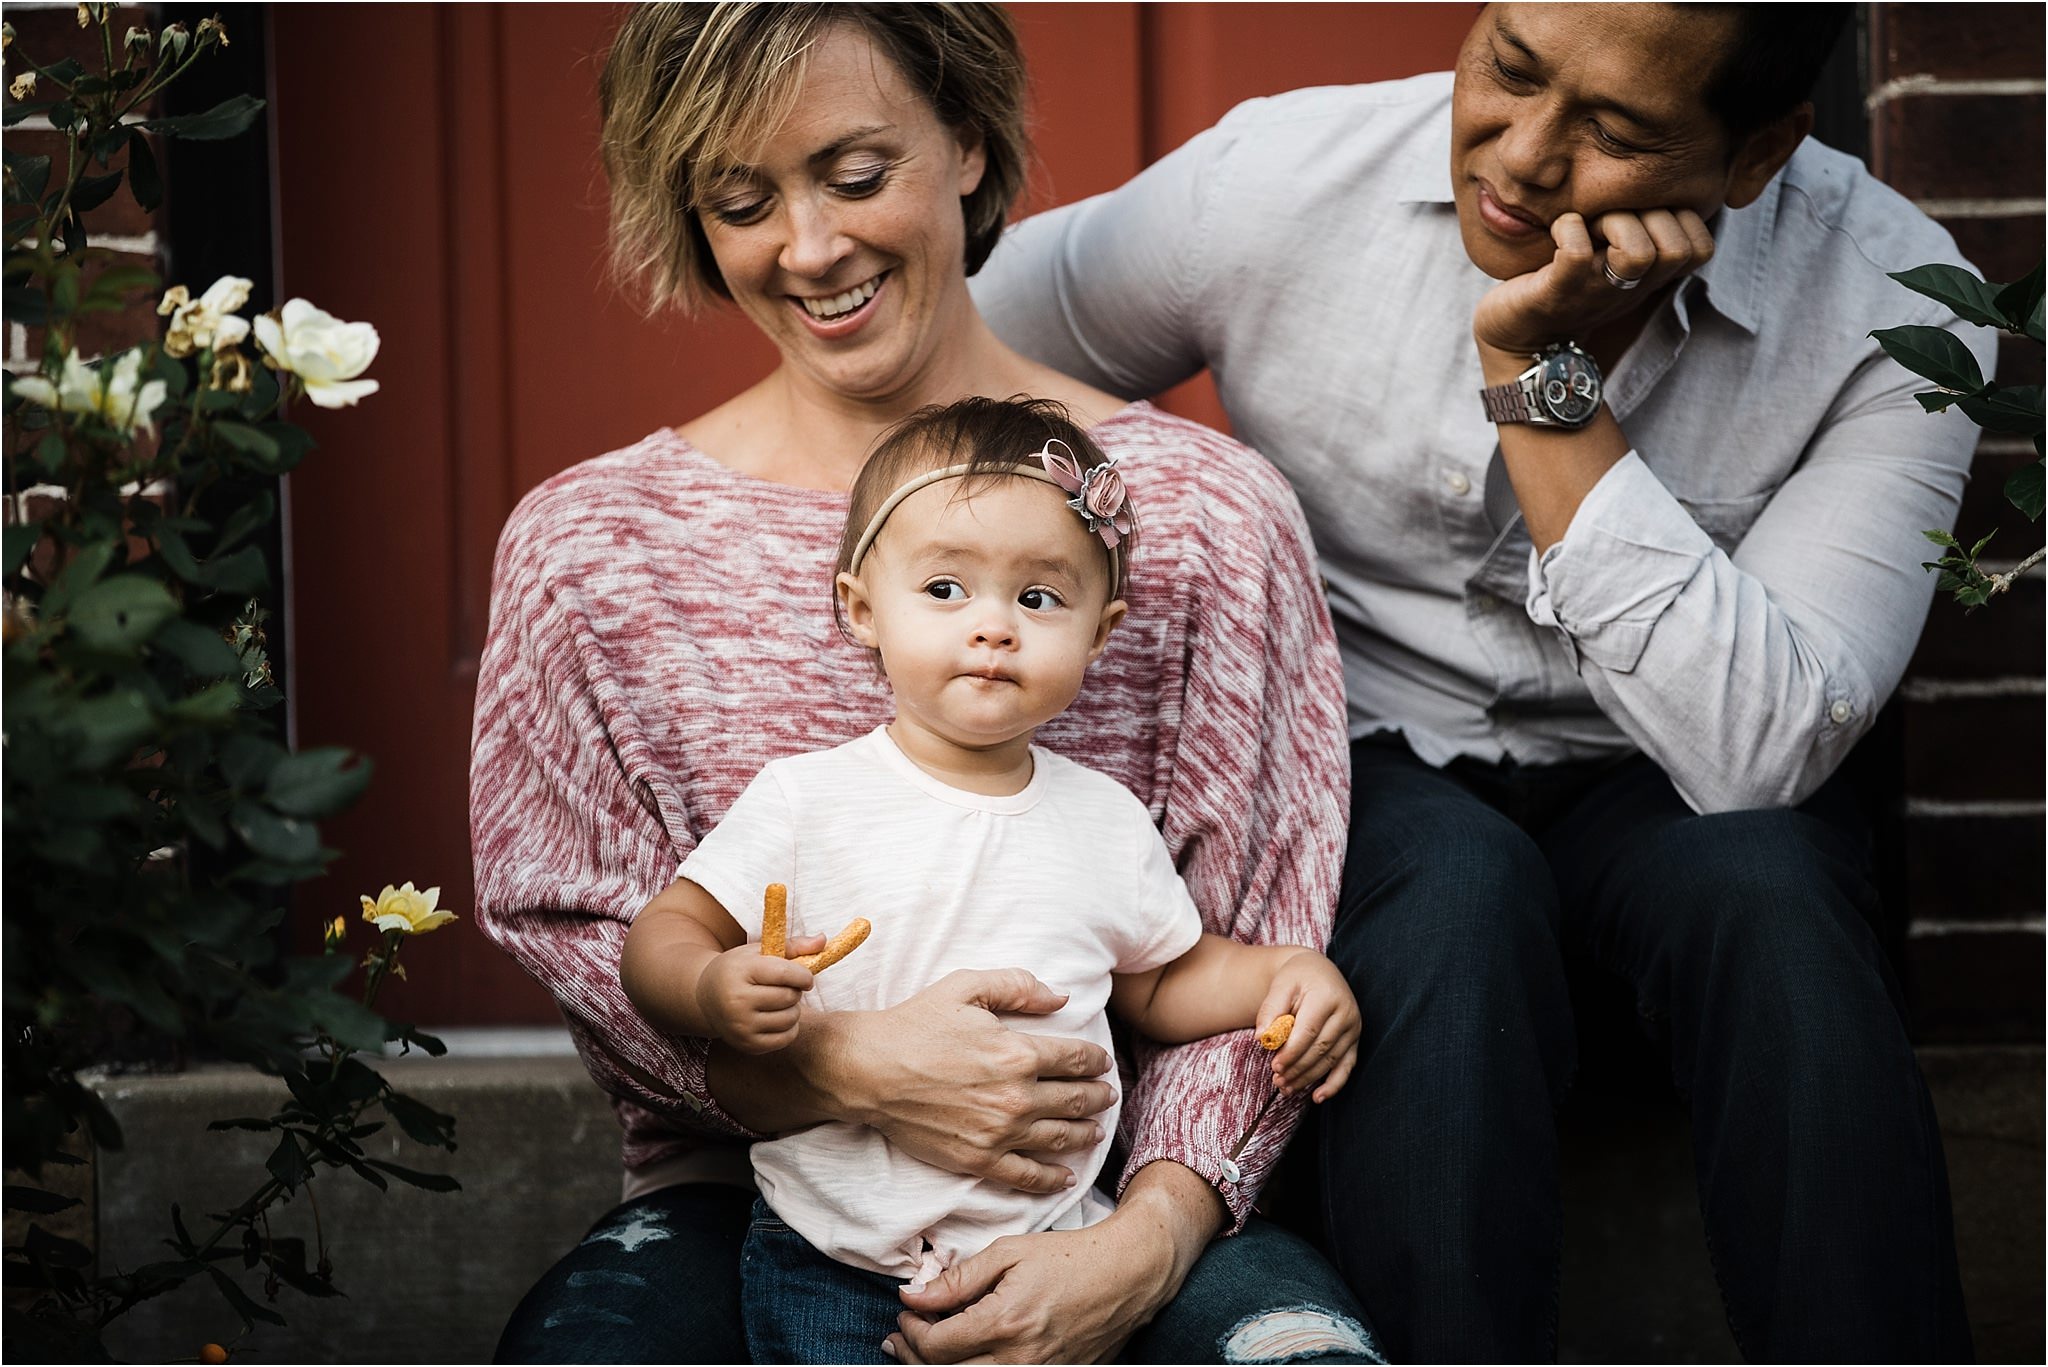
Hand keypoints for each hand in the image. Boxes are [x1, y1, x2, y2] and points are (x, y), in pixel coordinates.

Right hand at [696, 942, 812, 1053]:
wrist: (705, 998)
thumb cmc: (738, 970)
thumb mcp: (758, 952)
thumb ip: (793, 946)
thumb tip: (823, 940)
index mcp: (741, 972)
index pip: (785, 974)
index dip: (804, 976)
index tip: (805, 977)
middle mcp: (738, 1001)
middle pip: (789, 997)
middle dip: (795, 991)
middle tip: (784, 988)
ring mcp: (741, 1026)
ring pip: (790, 1018)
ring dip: (793, 1009)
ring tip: (779, 1002)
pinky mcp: (747, 1045)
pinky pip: (786, 1038)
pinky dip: (789, 1027)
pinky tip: (776, 1017)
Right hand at [830, 968, 1117, 1194]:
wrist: (868, 1070)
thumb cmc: (915, 1024)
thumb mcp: (966, 987)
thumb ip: (1017, 987)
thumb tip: (1062, 997)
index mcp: (1018, 1052)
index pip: (1076, 1058)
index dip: (1095, 1060)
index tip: (1101, 1061)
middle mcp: (1016, 1096)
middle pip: (1075, 1099)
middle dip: (1097, 1096)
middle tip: (1107, 1095)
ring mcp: (998, 1133)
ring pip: (1060, 1138)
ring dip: (1085, 1134)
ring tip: (1095, 1130)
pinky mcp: (978, 1160)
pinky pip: (1027, 1175)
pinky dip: (1052, 1178)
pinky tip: (1065, 1175)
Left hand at [887, 1206, 1177, 1362]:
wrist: (1126, 1273)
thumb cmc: (1068, 1256)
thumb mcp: (1009, 1252)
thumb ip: (958, 1278)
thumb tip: (912, 1294)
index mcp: (1006, 1321)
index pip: (936, 1345)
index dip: (912, 1331)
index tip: (907, 1312)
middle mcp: (1021, 1358)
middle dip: (914, 1358)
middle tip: (900, 1338)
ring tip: (921, 1353)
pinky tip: (963, 1357)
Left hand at [1257, 952, 1358, 1102]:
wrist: (1317, 972)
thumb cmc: (1296, 978)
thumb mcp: (1280, 986)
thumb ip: (1270, 1010)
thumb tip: (1262, 1039)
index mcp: (1327, 996)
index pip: (1309, 1031)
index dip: (1292, 1051)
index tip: (1274, 1065)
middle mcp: (1346, 1013)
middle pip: (1321, 1049)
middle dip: (1297, 1068)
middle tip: (1277, 1080)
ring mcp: (1353, 1028)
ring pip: (1331, 1061)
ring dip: (1308, 1078)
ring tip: (1285, 1088)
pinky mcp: (1355, 1040)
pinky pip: (1346, 1067)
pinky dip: (1334, 1084)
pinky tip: (1318, 1097)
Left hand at [1472, 207, 1715, 355]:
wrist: (1520, 338)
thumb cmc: (1568, 285)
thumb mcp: (1615, 260)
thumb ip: (1642, 231)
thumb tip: (1659, 180)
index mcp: (1649, 277)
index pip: (1701, 247)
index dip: (1682, 219)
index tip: (1645, 215)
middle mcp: (1630, 287)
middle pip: (1677, 247)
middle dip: (1649, 214)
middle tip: (1611, 217)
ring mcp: (1595, 291)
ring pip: (1638, 253)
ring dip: (1615, 222)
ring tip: (1590, 223)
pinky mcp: (1556, 292)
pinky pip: (1576, 253)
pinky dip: (1568, 228)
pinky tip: (1559, 230)